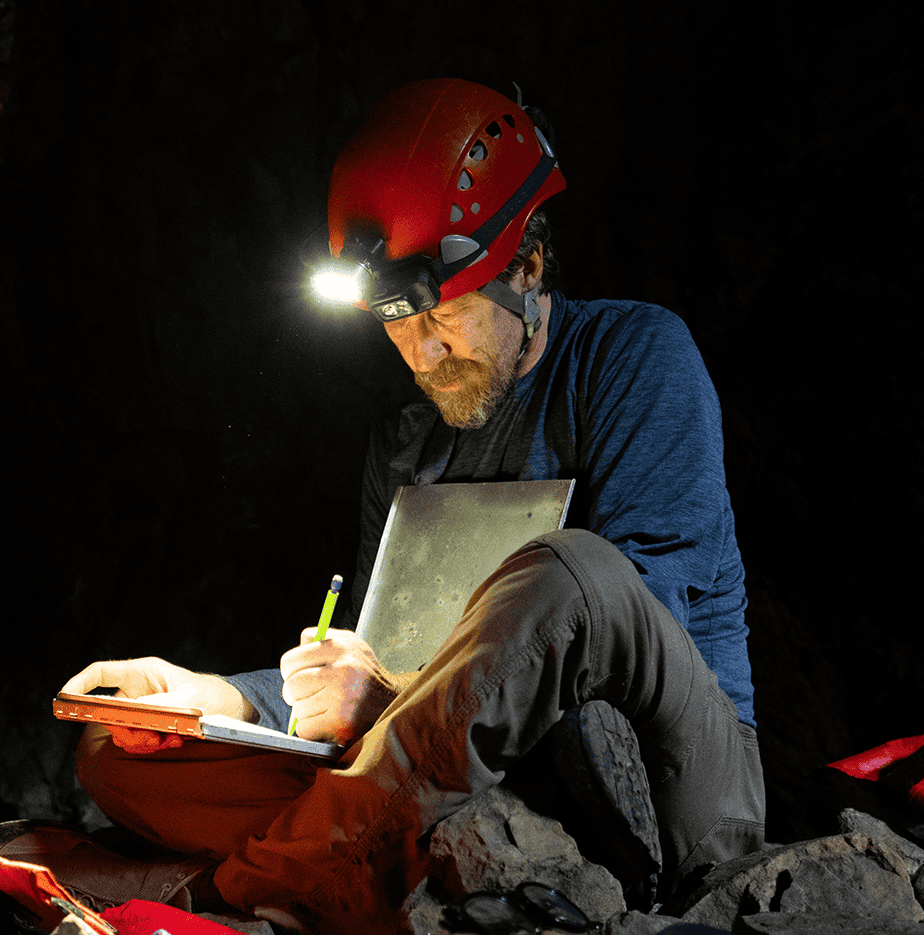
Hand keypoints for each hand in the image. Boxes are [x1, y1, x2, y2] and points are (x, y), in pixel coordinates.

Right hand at [62, 657, 254, 753]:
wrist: (229, 709)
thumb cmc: (210, 694)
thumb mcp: (189, 698)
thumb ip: (159, 705)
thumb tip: (129, 712)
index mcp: (142, 671)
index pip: (100, 673)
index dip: (78, 684)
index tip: (64, 700)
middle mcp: (137, 690)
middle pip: (107, 711)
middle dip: (122, 729)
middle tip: (143, 738)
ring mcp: (140, 709)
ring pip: (120, 730)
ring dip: (139, 741)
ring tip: (165, 740)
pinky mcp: (147, 727)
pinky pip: (135, 740)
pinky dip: (148, 746)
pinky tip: (169, 744)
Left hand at [280, 629, 399, 745]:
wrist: (394, 703)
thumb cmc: (364, 674)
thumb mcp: (350, 645)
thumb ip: (320, 640)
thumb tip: (294, 654)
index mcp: (340, 646)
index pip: (290, 661)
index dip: (291, 671)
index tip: (299, 676)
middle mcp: (342, 669)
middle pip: (291, 686)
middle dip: (295, 694)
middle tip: (309, 695)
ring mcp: (342, 698)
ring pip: (298, 709)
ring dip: (307, 713)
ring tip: (326, 708)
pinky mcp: (342, 723)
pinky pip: (305, 729)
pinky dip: (312, 730)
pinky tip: (328, 722)